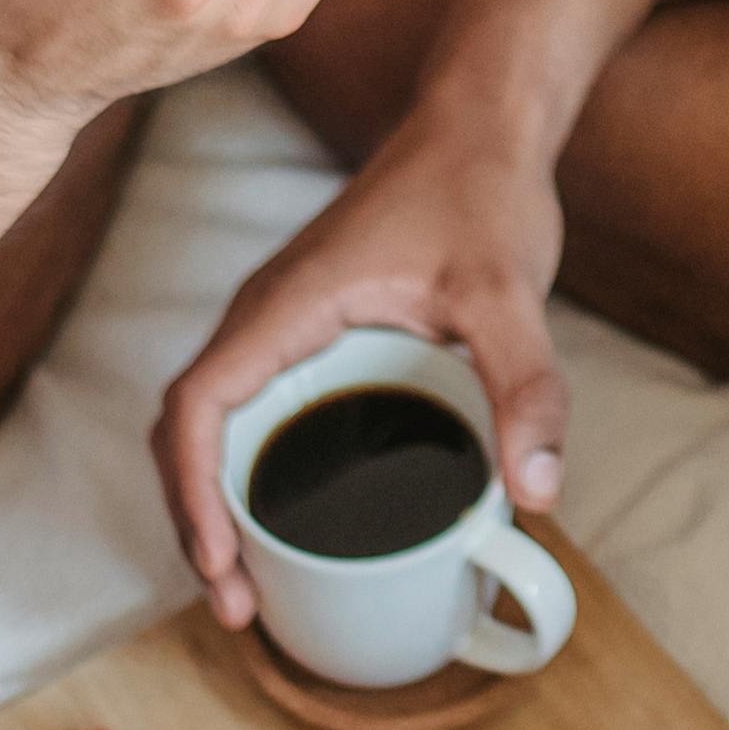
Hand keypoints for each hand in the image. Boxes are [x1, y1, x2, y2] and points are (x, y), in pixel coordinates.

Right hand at [155, 122, 570, 625]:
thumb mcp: (511, 292)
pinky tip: (288, 516)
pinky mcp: (309, 328)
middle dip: (196, 519)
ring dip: (216, 498)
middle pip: (190, 427)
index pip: (198, 404)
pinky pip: (254, 406)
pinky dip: (249, 467)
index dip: (192, 491)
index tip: (218, 563)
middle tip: (237, 602)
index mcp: (286, 304)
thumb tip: (538, 492)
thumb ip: (527, 387)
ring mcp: (282, 321)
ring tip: (248, 581)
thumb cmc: (483, 191)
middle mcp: (266, 313)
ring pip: (216, 420)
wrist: (483, 126)